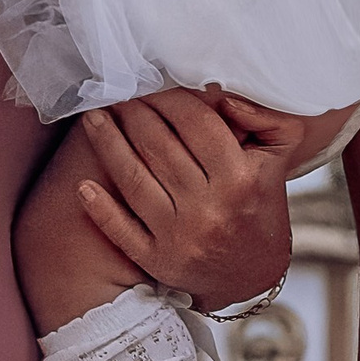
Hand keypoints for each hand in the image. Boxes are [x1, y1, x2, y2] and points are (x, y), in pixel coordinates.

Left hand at [72, 86, 295, 311]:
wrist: (252, 277)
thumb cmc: (259, 207)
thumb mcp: (276, 160)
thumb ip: (266, 120)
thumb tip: (222, 94)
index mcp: (240, 179)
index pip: (196, 123)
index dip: (168, 98)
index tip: (151, 82)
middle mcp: (209, 209)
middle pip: (158, 146)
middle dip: (133, 113)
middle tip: (118, 93)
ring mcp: (181, 237)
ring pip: (133, 179)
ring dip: (107, 144)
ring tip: (93, 118)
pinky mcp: (158, 260)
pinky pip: (121, 230)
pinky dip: (100, 207)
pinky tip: (83, 184)